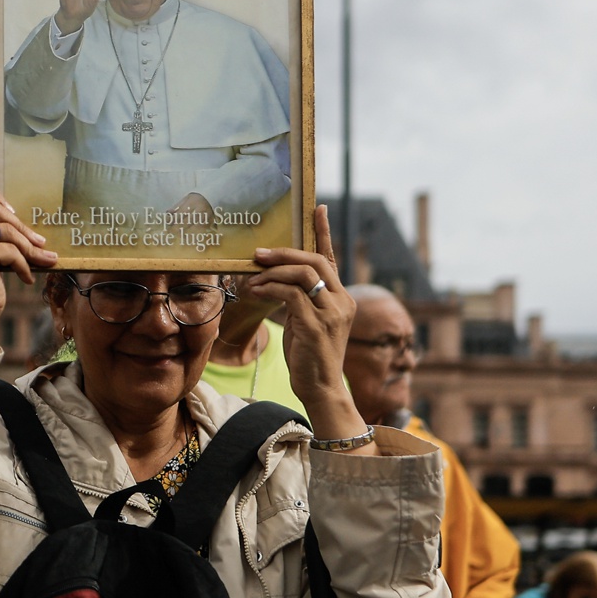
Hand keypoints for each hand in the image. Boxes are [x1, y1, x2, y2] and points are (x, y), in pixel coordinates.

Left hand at [244, 205, 361, 442]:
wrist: (320, 389)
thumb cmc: (309, 357)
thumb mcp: (305, 322)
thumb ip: (299, 300)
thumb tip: (275, 280)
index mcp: (342, 299)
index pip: (332, 259)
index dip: (323, 232)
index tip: (317, 207)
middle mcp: (342, 302)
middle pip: (316, 262)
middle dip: (285, 253)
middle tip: (259, 252)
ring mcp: (332, 314)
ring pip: (303, 276)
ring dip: (274, 272)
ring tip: (254, 276)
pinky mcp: (316, 326)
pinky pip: (291, 296)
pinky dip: (270, 289)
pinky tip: (256, 291)